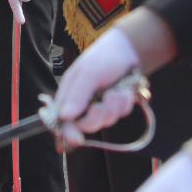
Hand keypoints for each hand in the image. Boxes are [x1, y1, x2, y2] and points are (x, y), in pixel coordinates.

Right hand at [53, 27, 141, 147]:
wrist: (129, 51)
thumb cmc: (102, 58)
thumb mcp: (87, 74)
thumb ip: (77, 96)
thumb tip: (63, 117)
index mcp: (68, 96)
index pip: (61, 120)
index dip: (66, 132)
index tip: (76, 140)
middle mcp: (82, 104)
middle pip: (86, 125)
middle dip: (96, 118)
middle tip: (101, 106)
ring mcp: (100, 105)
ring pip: (105, 121)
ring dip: (113, 108)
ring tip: (116, 91)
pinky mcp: (116, 106)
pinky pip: (120, 115)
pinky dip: (124, 104)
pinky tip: (124, 91)